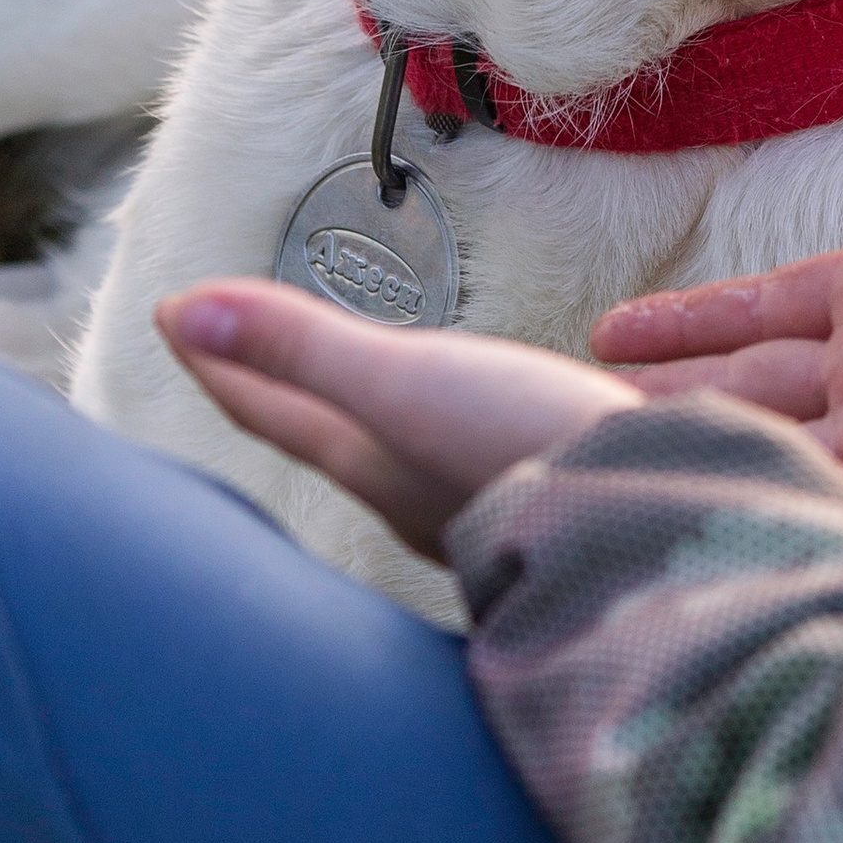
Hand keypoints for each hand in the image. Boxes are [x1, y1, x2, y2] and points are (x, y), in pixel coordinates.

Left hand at [158, 280, 638, 558]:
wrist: (669, 528)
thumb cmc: (536, 449)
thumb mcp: (411, 383)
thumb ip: (301, 345)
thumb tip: (182, 313)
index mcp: (376, 460)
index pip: (274, 407)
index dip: (222, 360)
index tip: (173, 317)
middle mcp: (414, 496)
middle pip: (321, 437)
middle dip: (272, 395)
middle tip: (231, 359)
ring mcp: (477, 508)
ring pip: (385, 459)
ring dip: (348, 420)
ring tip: (336, 398)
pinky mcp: (543, 508)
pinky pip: (451, 468)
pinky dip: (428, 438)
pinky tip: (461, 442)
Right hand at [590, 16, 842, 518]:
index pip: (764, 309)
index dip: (687, 321)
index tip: (611, 334)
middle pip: (742, 383)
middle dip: (659, 397)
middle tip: (568, 412)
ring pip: (755, 435)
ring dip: (677, 444)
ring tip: (581, 455)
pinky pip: (803, 482)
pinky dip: (738, 483)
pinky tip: (657, 493)